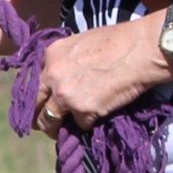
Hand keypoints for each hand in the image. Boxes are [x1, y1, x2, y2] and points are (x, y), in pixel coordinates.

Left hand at [33, 18, 169, 134]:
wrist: (140, 50)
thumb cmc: (118, 40)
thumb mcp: (80, 43)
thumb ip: (65, 60)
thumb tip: (64, 76)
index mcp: (50, 55)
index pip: (32, 81)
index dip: (37, 94)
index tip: (41, 102)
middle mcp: (52, 75)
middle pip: (33, 104)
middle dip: (37, 116)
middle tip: (43, 123)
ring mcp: (65, 95)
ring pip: (48, 121)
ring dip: (54, 128)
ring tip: (62, 131)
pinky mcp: (83, 110)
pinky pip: (79, 125)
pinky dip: (87, 124)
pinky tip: (96, 118)